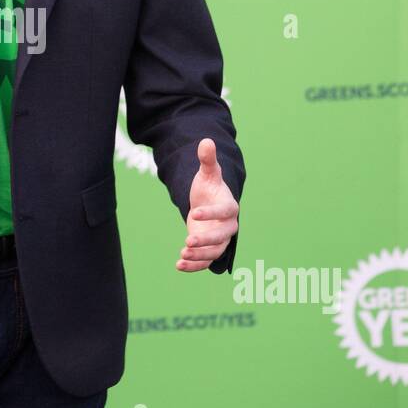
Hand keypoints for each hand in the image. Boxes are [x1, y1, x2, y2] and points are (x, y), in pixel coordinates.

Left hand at [176, 137, 237, 272]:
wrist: (208, 204)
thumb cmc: (208, 188)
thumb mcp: (207, 174)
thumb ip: (208, 160)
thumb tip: (206, 141)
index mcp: (229, 207)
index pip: (225, 211)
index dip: (212, 213)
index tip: (194, 212)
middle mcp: (228, 226)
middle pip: (222, 236)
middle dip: (206, 241)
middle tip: (188, 241)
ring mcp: (219, 240)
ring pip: (214, 252)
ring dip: (199, 256)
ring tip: (182, 256)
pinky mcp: (210, 250)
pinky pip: (206, 261)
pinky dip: (194, 266)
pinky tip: (178, 265)